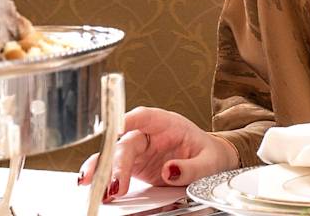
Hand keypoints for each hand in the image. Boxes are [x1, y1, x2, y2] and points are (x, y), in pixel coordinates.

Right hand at [76, 106, 238, 198]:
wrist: (210, 164)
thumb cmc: (210, 156)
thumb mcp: (209, 163)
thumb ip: (192, 167)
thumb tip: (169, 171)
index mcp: (168, 125)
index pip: (145, 117)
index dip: (128, 120)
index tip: (115, 129)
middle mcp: (149, 135)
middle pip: (126, 144)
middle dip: (115, 164)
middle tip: (114, 186)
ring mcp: (140, 151)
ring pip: (114, 157)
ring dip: (103, 172)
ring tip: (98, 191)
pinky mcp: (135, 167)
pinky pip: (115, 172)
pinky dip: (105, 181)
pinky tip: (99, 191)